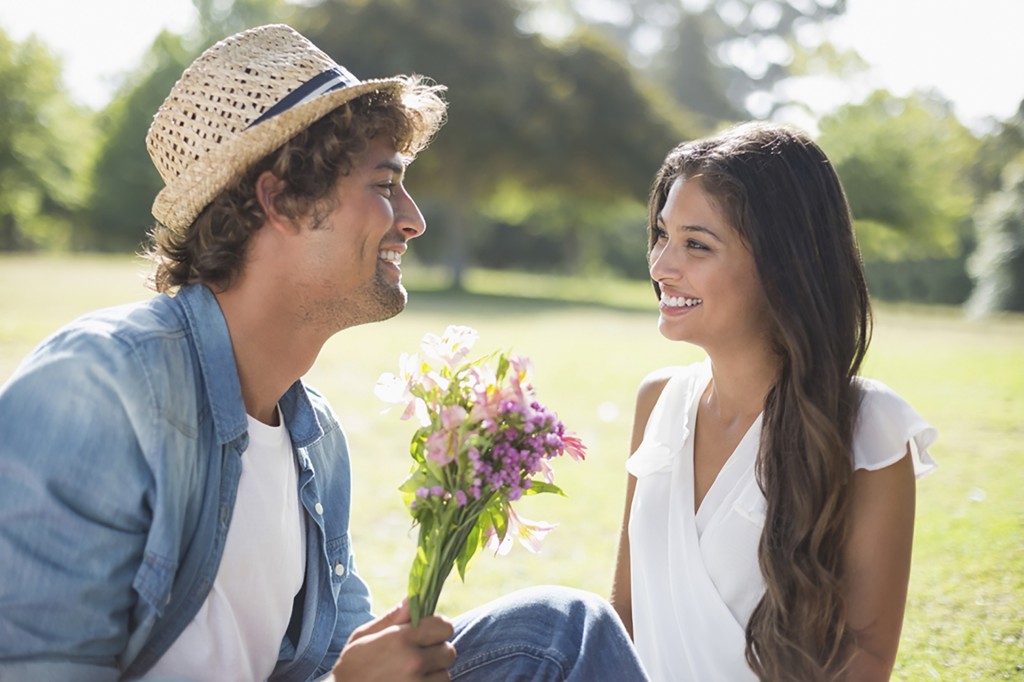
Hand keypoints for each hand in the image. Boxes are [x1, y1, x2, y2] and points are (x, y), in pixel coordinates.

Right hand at [331, 598, 456, 680]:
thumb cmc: (352, 666)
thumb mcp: (364, 636)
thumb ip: (393, 617)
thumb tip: (413, 597)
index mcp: (401, 639)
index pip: (444, 627)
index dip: (436, 629)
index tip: (426, 635)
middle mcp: (413, 662)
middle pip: (448, 652)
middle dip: (436, 652)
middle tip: (418, 657)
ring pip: (444, 675)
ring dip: (433, 674)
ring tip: (411, 675)